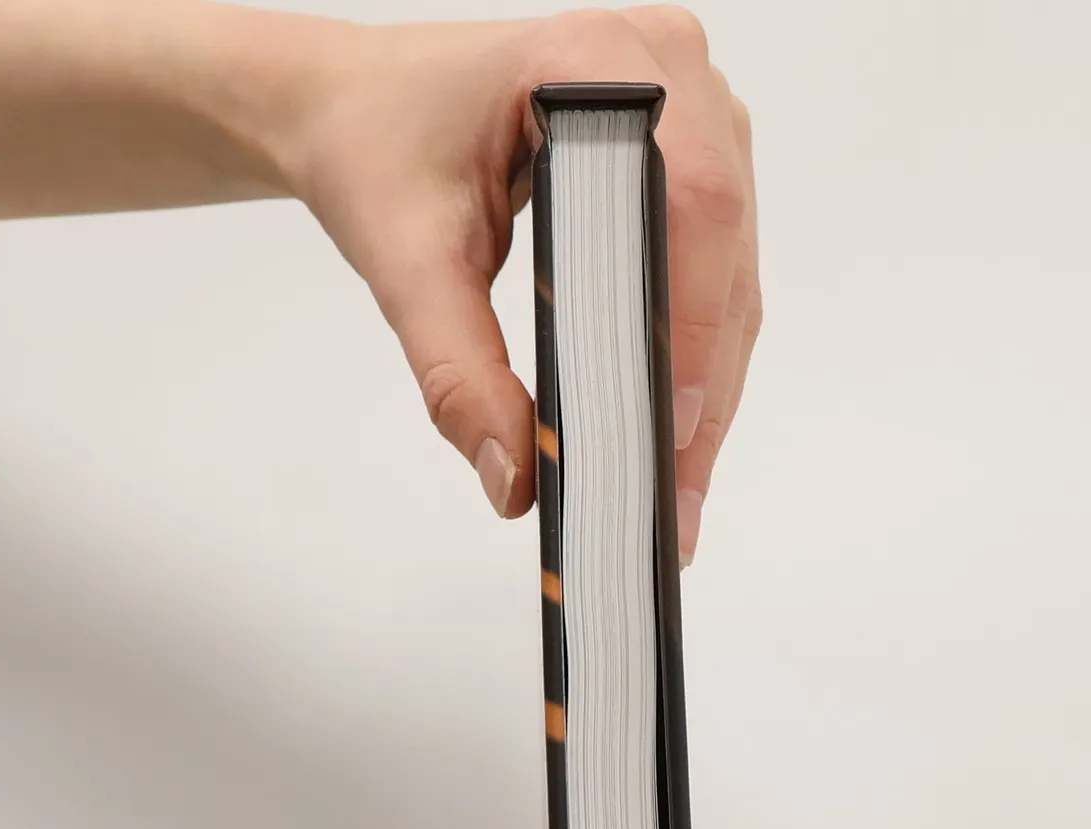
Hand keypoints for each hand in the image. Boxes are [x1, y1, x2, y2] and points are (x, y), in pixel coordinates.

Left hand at [275, 9, 760, 559]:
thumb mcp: (403, 262)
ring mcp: (696, 114)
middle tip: (671, 504)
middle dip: (700, 386)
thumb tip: (515, 478)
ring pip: (730, 273)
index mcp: (596, 61)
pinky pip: (717, 275)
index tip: (667, 424)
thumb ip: (455, 373)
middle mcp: (669, 71)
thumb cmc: (379, 148)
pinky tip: (671, 435)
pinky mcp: (695, 163)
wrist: (360, 107)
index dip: (692, 316)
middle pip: (722, 247)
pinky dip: (695, 359)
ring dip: (707, 387)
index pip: (689, 195)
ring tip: (675, 493)